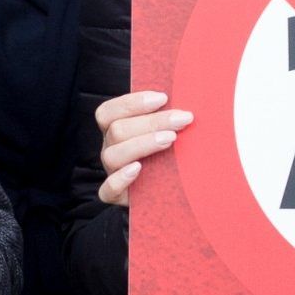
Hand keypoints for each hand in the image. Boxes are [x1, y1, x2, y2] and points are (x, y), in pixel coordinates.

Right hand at [96, 88, 190, 204]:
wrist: (171, 191)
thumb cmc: (170, 156)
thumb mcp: (167, 132)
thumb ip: (168, 117)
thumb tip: (186, 101)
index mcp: (116, 129)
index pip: (109, 111)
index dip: (132, 103)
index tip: (163, 98)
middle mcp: (110, 148)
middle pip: (117, 130)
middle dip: (152, 122)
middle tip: (181, 119)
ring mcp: (111, 172)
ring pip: (113, 155)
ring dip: (143, 144)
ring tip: (171, 139)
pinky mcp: (116, 196)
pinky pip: (108, 190)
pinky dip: (120, 179)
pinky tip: (138, 169)